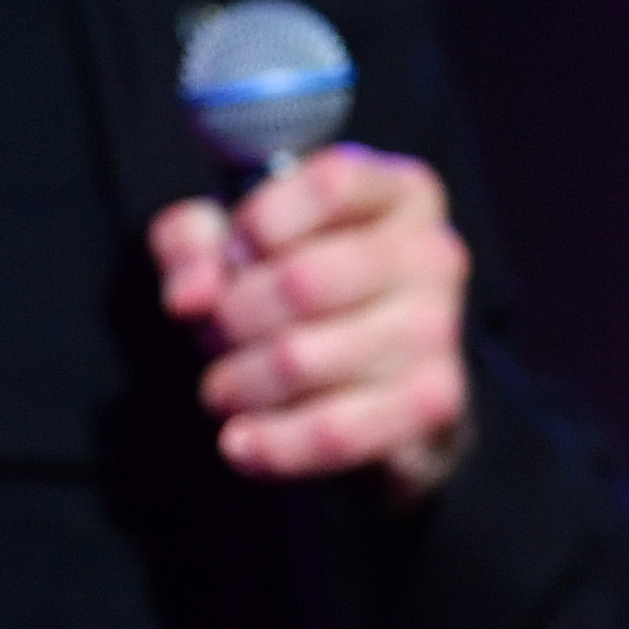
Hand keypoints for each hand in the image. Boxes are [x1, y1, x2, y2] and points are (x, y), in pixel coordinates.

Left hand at [148, 142, 474, 491]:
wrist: (374, 383)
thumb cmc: (298, 289)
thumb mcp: (234, 244)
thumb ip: (194, 242)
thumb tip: (190, 294)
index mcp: (399, 194)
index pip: (329, 184)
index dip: (258, 224)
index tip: (235, 254)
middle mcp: (432, 254)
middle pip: (300, 281)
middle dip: (231, 317)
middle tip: (214, 335)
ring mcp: (438, 330)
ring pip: (301, 359)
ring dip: (239, 381)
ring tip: (224, 387)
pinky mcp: (432, 404)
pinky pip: (333, 431)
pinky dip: (273, 444)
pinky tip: (240, 443)